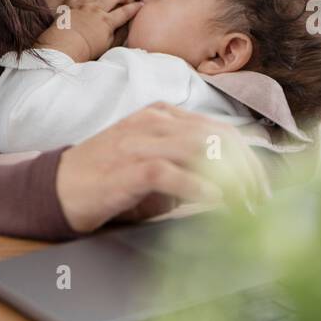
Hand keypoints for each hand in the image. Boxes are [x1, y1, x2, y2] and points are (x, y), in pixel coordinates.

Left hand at [40, 0, 143, 61]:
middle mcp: (97, 9)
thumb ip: (115, 35)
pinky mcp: (71, 4)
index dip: (135, 8)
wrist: (64, 47)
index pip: (125, 12)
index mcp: (107, 21)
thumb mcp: (106, 46)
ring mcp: (84, 5)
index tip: (141, 5)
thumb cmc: (86, 50)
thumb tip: (121, 28)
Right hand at [55, 104, 272, 234]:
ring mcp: (139, 141)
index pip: (219, 128)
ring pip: (200, 148)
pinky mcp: (126, 167)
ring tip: (245, 204)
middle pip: (217, 136)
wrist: (58, 187)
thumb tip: (234, 183)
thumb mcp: (153, 161)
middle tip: (260, 200)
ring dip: (230, 179)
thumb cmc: (109, 178)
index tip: (262, 186)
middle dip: (247, 169)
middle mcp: (153, 121)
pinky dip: (197, 187)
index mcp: (162, 115)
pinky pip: (170, 172)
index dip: (248, 157)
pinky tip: (215, 201)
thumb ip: (187, 163)